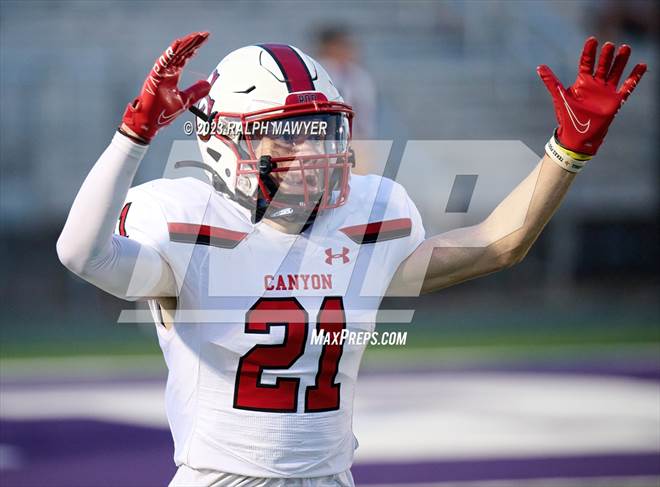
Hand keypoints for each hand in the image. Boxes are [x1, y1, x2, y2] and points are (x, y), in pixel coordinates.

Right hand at [121, 32, 210, 142]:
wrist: (150, 123)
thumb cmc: (163, 113)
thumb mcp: (185, 101)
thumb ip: (196, 92)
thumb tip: (208, 84)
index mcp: (172, 76)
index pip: (184, 58)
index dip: (193, 49)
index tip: (203, 40)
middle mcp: (166, 72)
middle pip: (180, 53)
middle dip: (192, 43)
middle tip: (203, 34)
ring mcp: (159, 74)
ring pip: (173, 56)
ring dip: (183, 45)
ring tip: (194, 37)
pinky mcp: (154, 78)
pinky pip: (162, 63)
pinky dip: (169, 54)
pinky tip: (177, 45)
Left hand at [537, 36, 645, 154]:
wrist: (577, 136)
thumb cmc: (567, 117)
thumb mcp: (559, 96)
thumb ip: (551, 81)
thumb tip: (539, 67)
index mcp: (582, 82)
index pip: (586, 62)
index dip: (589, 52)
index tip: (592, 40)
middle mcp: (595, 84)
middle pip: (603, 65)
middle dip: (606, 55)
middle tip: (610, 44)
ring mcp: (606, 92)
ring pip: (615, 72)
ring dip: (620, 61)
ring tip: (625, 48)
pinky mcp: (616, 101)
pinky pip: (628, 87)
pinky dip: (635, 77)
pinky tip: (641, 65)